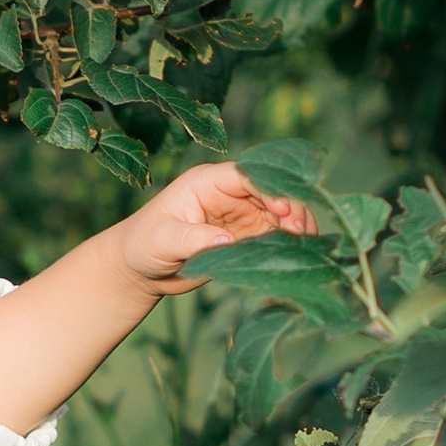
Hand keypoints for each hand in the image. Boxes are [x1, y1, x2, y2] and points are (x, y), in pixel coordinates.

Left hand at [116, 160, 317, 293]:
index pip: (248, 176)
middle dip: (291, 210)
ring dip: (295, 227)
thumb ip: (194, 239)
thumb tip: (227, 241)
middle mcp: (228, 194)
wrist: (140, 269)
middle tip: (301, 234)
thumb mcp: (164, 240)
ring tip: (305, 247)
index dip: (271, 189)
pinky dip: (288, 244)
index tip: (284, 210)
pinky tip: (298, 255)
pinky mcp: (245, 236)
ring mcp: (240, 214)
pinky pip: (274, 236)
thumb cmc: (143, 245)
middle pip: (272, 193)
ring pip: (279, 214)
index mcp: (208, 182)